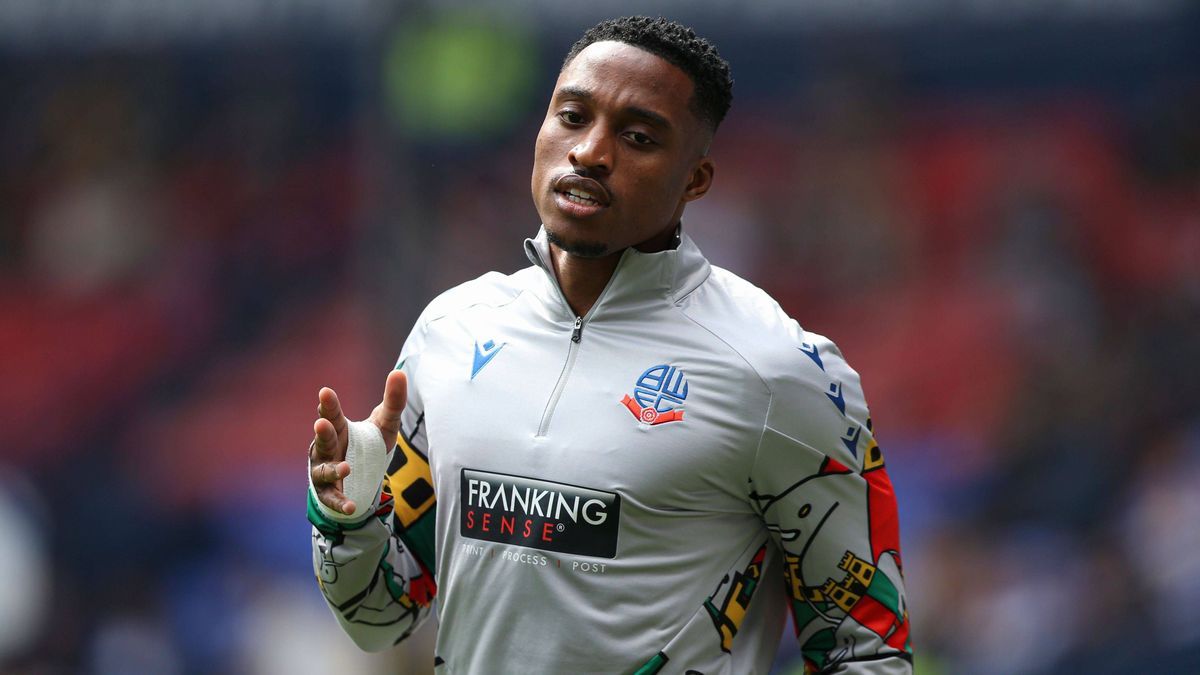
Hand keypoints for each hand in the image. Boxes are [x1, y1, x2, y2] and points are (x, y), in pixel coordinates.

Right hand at [309, 369, 407, 515]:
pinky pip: (331, 498)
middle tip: (321, 423)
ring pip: (323, 470)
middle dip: (322, 431)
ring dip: (332, 469)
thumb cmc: (369, 443)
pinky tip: (350, 506)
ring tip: (346, 467)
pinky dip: (340, 502)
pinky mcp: (329, 492)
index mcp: (339, 427)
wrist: (364, 476)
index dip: (328, 404)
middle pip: (323, 439)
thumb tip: (400, 372)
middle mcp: (327, 448)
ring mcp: (324, 470)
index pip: (332, 414)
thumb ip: (394, 401)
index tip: (325, 393)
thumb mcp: (386, 423)